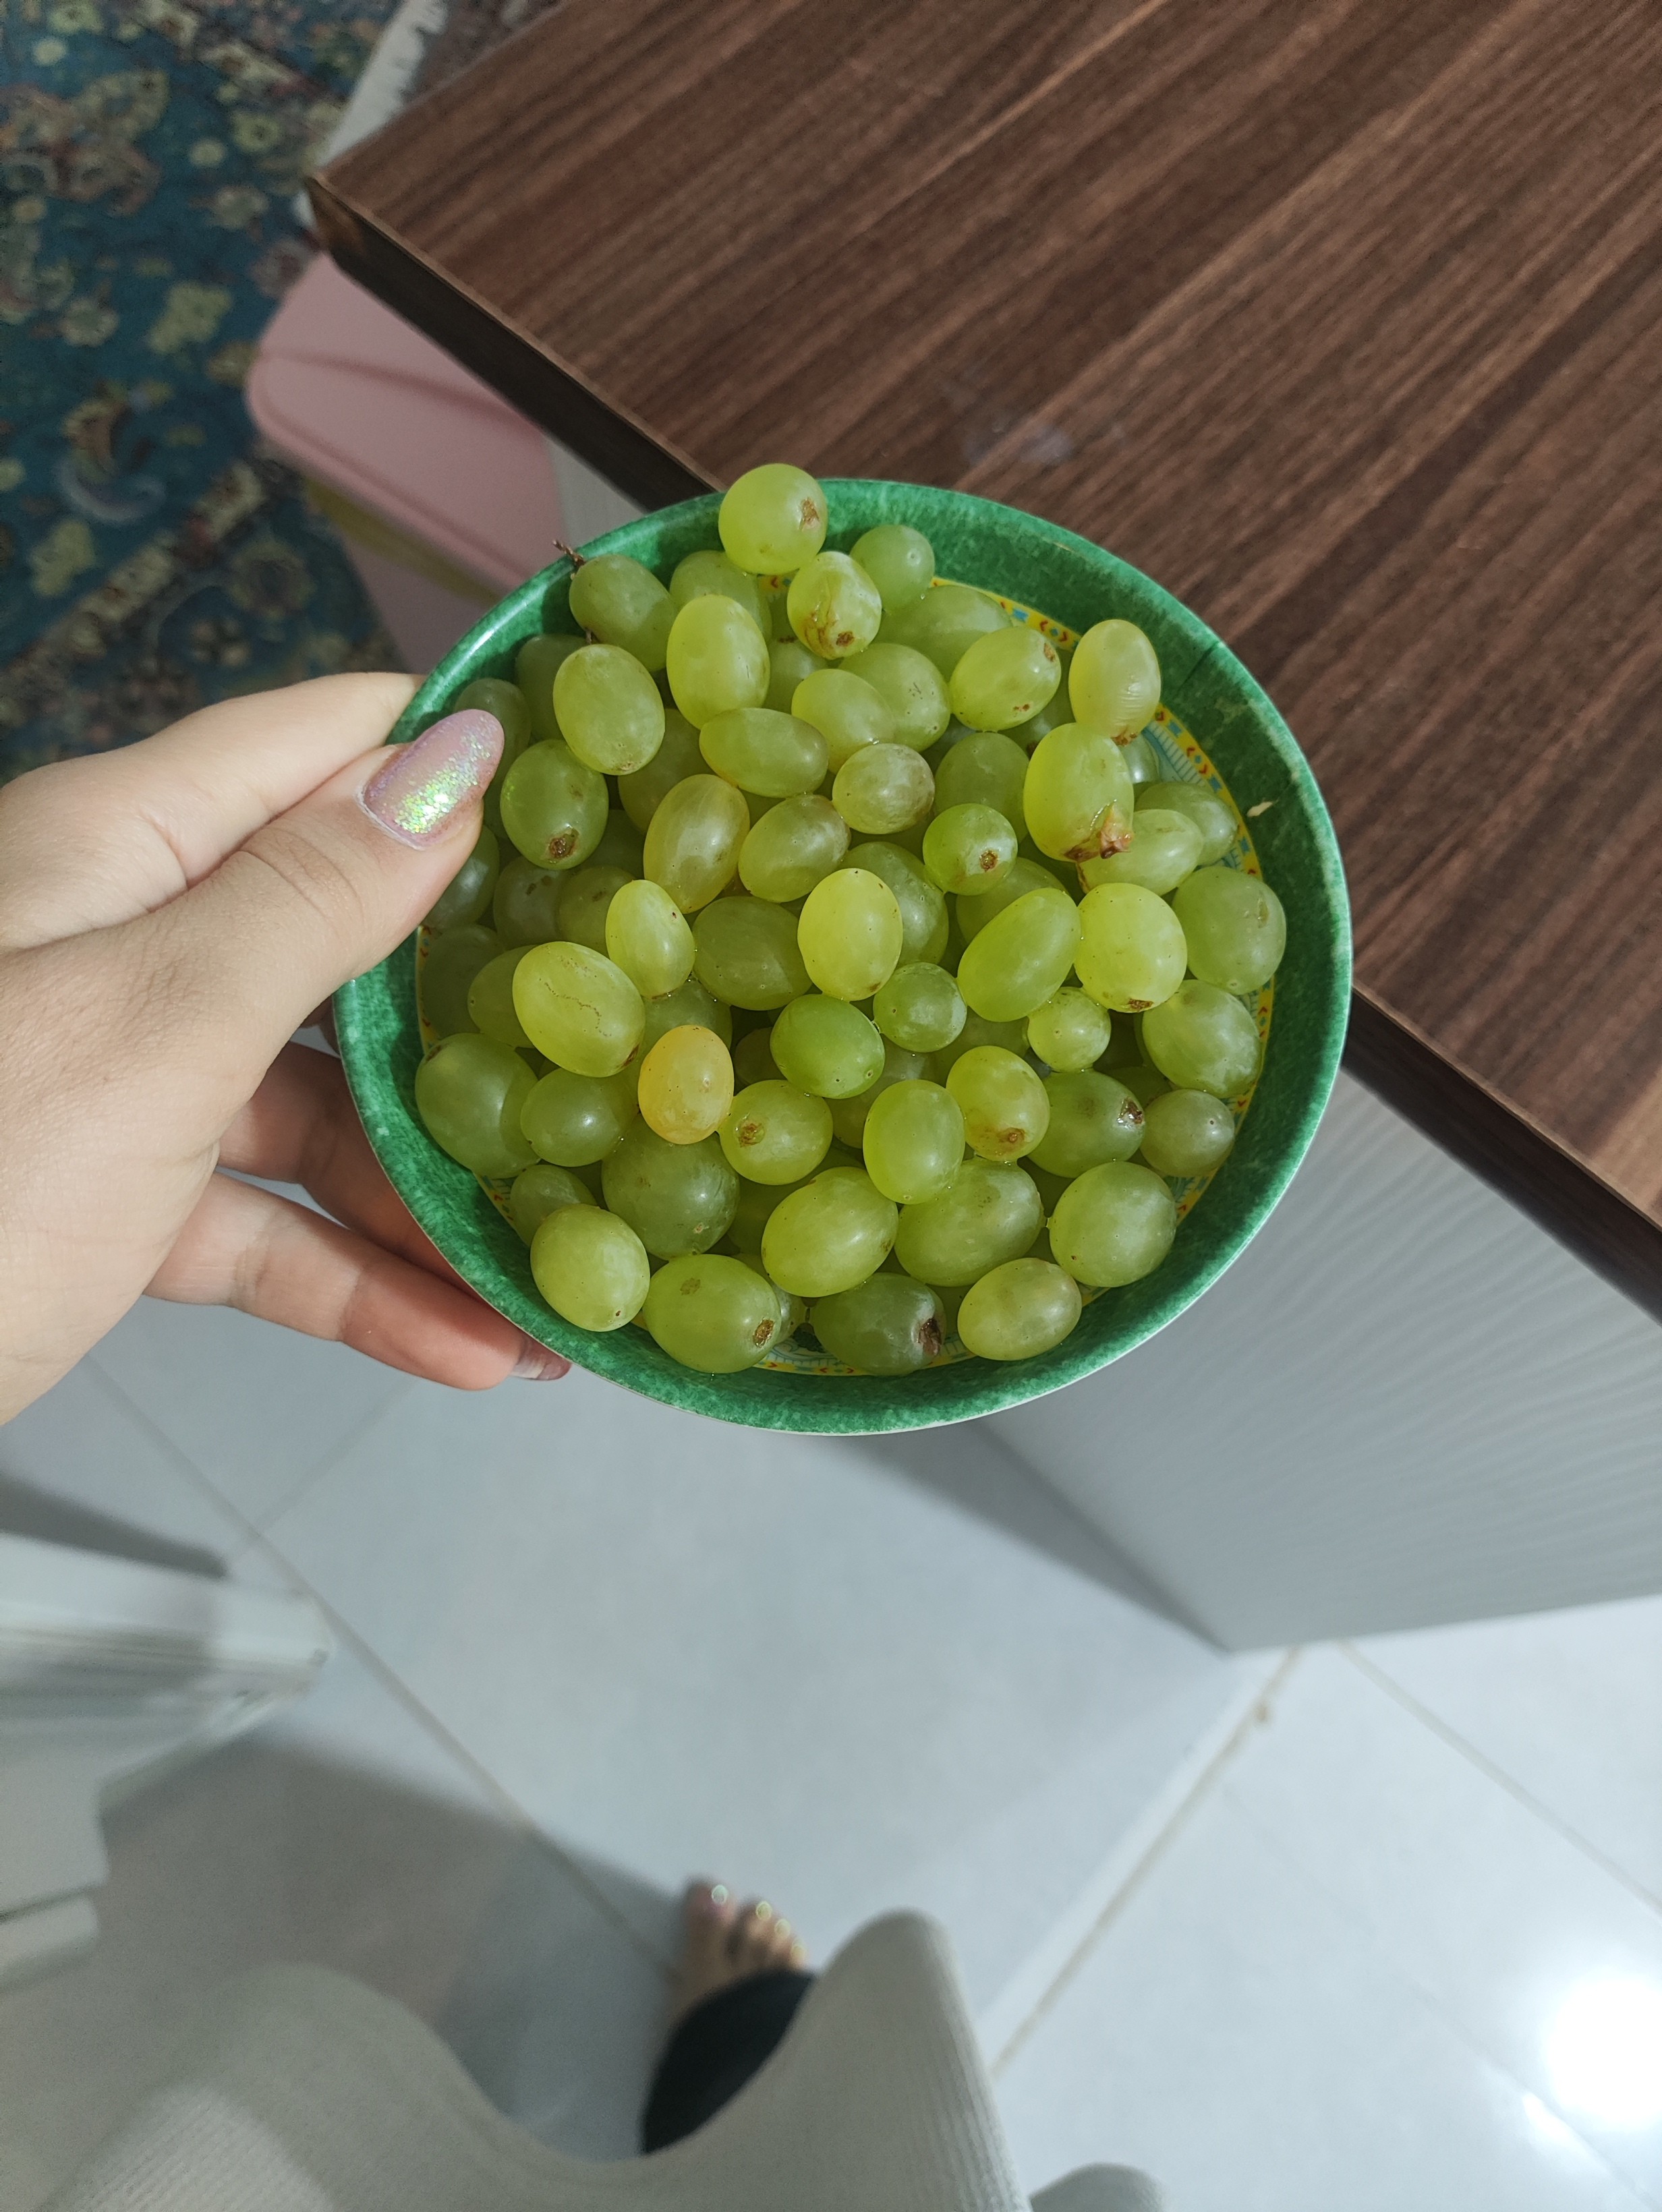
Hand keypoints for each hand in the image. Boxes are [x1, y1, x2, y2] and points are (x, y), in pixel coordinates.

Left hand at [0, 674, 568, 1424]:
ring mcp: (112, 1074)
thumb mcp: (149, 1025)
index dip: (467, 741)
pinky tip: (472, 1348)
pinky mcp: (103, 1202)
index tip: (618, 776)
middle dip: (489, 1006)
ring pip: (313, 1102)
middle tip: (642, 1041)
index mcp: (122, 846)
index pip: (325, 745)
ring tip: (569, 1267)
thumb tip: (455, 760)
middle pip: (344, 942)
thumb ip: (313, 900)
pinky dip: (357, 1279)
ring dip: (438, 1189)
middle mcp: (124, 939)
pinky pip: (256, 1220)